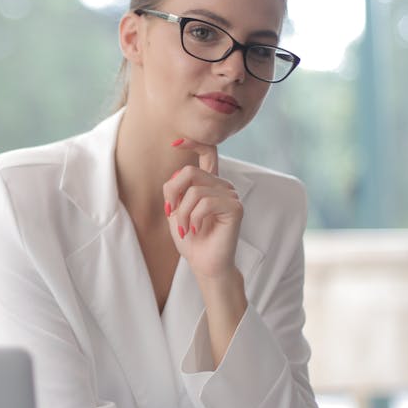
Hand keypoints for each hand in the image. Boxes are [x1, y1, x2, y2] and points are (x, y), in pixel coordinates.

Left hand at [162, 138, 242, 282]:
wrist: (204, 264)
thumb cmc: (191, 239)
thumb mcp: (175, 210)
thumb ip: (175, 190)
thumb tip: (177, 175)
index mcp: (209, 184)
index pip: (208, 152)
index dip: (193, 143)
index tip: (175, 143)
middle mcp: (222, 185)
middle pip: (190, 172)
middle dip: (173, 193)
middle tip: (171, 213)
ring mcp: (231, 195)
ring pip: (195, 191)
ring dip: (183, 213)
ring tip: (186, 228)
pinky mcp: (235, 207)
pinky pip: (206, 203)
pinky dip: (195, 218)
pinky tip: (197, 229)